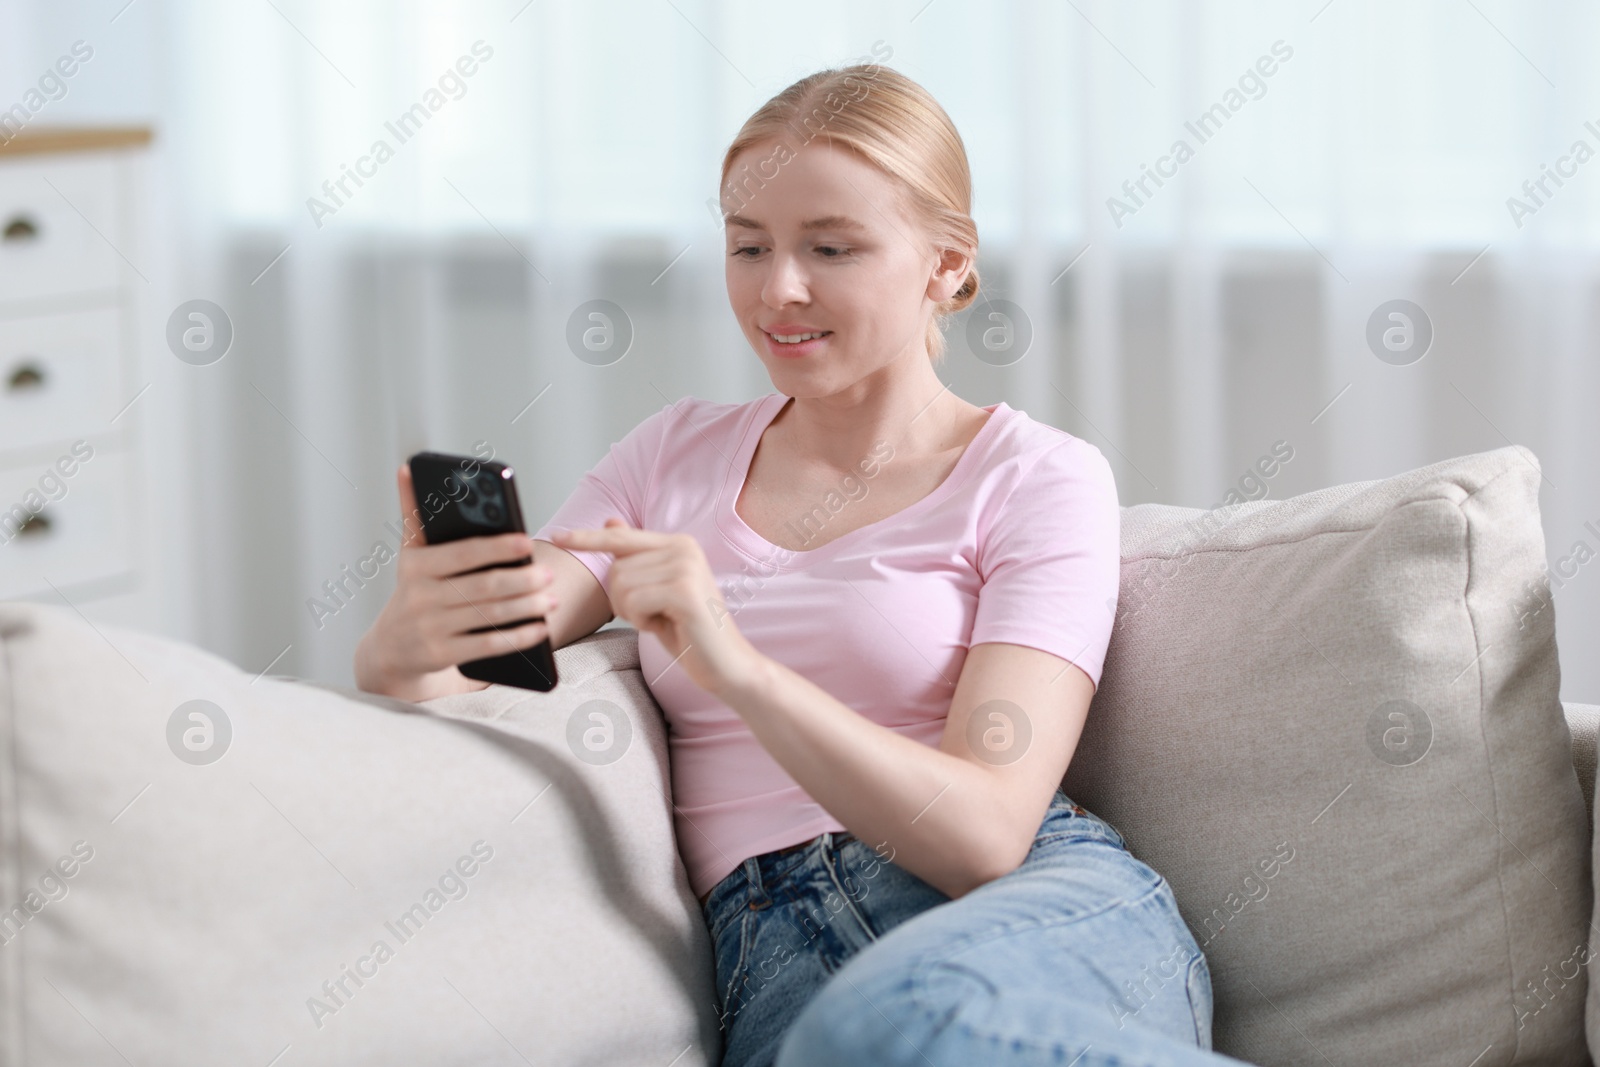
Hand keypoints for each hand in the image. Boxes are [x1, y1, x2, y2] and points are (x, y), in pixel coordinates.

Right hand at [353, 464, 558, 701]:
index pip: (464, 553)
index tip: (528, 541)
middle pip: (483, 586)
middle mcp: (419, 597)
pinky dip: (517, 637)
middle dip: (521, 580)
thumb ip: (415, 515)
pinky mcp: (441, 655)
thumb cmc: (415, 590)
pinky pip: (488, 645)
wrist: (390, 649)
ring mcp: (430, 628)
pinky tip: (540, 628)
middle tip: (550, 572)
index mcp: (415, 565)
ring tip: (551, 598)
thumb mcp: (410, 555)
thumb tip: (407, 468)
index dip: (498, 547)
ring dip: (526, 607)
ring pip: (489, 616)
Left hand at [549, 519, 764, 696]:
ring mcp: (686, 567)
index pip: (622, 537)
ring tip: (662, 620)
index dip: (588, 538)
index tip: (559, 536)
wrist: (728, 664)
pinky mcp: (684, 590)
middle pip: (616, 568)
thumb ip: (637, 559)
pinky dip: (641, 620)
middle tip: (653, 615)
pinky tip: (666, 626)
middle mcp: (684, 548)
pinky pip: (634, 601)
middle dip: (622, 599)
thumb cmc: (690, 630)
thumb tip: (610, 521)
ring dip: (632, 612)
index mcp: (679, 544)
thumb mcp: (657, 592)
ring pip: (622, 585)